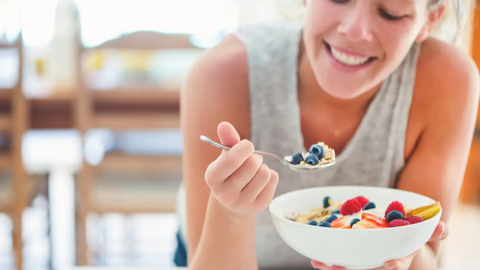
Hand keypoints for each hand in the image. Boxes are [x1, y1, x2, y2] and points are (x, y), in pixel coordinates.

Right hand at [204, 122, 278, 213]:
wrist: (233, 201)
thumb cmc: (230, 172)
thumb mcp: (225, 156)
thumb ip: (226, 140)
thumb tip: (224, 124)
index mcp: (212, 178)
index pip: (233, 159)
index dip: (245, 147)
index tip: (246, 146)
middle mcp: (225, 194)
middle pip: (252, 165)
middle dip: (255, 157)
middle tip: (250, 160)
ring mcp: (242, 203)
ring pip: (265, 173)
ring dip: (263, 166)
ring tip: (255, 171)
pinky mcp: (259, 206)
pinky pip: (274, 180)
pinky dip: (271, 175)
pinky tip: (261, 180)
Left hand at [311, 221, 448, 269]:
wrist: (398, 237)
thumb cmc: (411, 235)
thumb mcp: (423, 231)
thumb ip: (432, 230)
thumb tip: (442, 227)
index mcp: (399, 256)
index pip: (398, 264)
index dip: (395, 265)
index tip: (391, 264)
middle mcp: (381, 262)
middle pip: (367, 269)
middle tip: (338, 267)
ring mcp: (366, 261)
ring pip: (350, 267)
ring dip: (334, 266)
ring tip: (319, 262)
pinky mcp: (354, 256)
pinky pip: (340, 260)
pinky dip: (328, 260)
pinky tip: (315, 257)